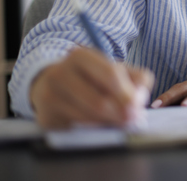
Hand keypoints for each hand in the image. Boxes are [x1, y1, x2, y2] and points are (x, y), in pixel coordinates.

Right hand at [29, 47, 154, 128]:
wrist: (49, 84)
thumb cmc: (90, 77)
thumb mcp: (113, 69)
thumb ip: (136, 78)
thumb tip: (140, 99)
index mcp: (80, 56)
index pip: (111, 75)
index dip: (127, 94)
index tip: (138, 108)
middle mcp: (60, 74)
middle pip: (99, 101)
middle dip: (120, 114)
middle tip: (132, 120)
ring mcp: (49, 97)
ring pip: (88, 118)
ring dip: (108, 124)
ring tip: (118, 123)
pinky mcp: (45, 118)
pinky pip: (77, 129)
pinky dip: (93, 130)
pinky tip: (99, 125)